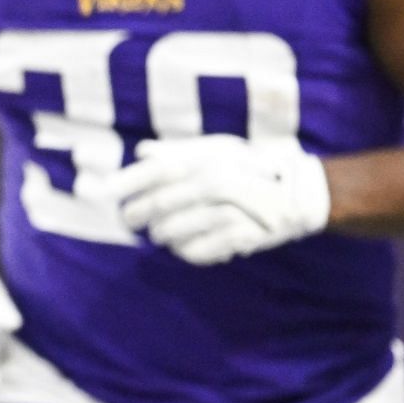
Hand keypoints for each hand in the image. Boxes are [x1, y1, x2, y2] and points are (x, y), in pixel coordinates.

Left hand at [101, 135, 330, 264]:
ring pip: (175, 232)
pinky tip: (184, 247)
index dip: (127, 182)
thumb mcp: (217, 150)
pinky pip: (198, 252)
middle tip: (129, 220)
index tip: (103, 192)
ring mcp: (230, 211)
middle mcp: (217, 182)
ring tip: (161, 234)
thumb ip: (178, 152)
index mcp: (208, 158)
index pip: (158, 170)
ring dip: (162, 235)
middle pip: (161, 205)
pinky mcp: (242, 237)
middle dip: (138, 214)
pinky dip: (186, 251)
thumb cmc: (250, 168)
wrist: (300, 192)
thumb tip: (141, 153)